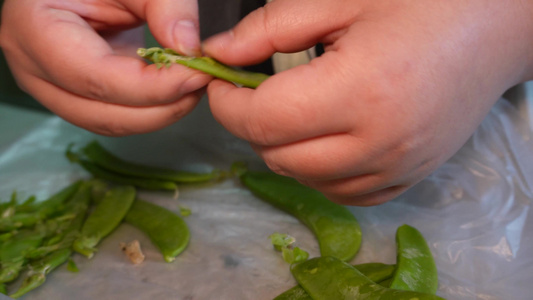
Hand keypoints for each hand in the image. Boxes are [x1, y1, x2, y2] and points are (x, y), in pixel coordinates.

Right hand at [0, 0, 210, 135]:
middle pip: (101, 113)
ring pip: (109, 122)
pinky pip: (114, 115)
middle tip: (202, 82)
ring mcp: (52, 85)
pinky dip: (149, 109)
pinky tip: (176, 90)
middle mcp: (34, 66)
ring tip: (193, 86)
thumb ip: (163, 3)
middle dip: (160, 108)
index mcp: (34, 27)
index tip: (196, 75)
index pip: (94, 77)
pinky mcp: (75, 92)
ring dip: (158, 113)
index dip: (150, 86)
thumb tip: (187, 48)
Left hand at [204, 0, 532, 204]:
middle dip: (251, 124)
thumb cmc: (422, 1)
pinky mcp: (406, 179)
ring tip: (293, 109)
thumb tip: (218, 55)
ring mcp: (396, 168)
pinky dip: (318, 170)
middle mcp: (380, 143)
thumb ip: (269, 29)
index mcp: (362, 90)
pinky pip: (341, 192)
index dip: (227, 103)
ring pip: (305, 179)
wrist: (494, 28)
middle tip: (255, 91)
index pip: (265, 120)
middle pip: (279, 155)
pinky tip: (325, 136)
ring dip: (283, 148)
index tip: (219, 83)